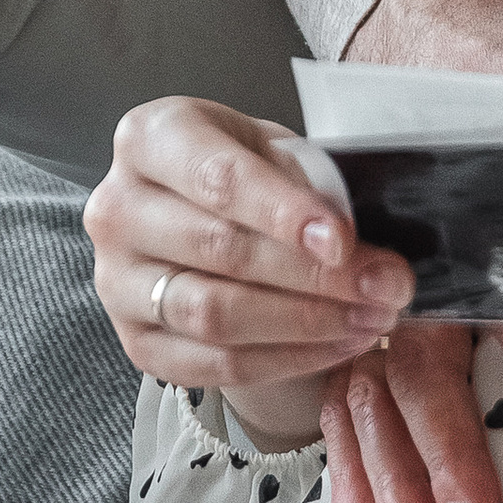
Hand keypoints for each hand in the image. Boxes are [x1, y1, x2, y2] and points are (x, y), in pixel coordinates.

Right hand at [86, 95, 411, 394]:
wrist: (200, 212)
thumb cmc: (243, 170)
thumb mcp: (272, 146)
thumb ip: (305, 178)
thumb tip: (351, 236)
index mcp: (150, 137)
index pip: (218, 178)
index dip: (282, 212)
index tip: (342, 241)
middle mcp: (117, 209)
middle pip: (220, 251)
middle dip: (314, 276)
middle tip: (386, 286)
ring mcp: (116, 282)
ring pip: (214, 315)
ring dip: (306, 324)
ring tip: (372, 318)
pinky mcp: (136, 342)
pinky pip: (215, 365)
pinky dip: (286, 360)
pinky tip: (340, 343)